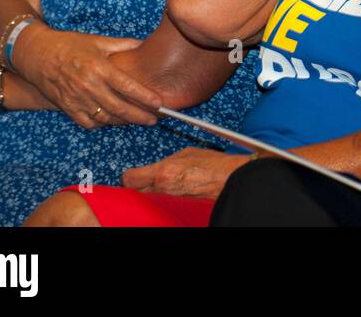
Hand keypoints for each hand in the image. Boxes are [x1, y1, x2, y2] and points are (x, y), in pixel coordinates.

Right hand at [15, 25, 163, 127]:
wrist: (36, 54)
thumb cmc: (69, 45)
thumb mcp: (97, 40)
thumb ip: (122, 44)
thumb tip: (144, 44)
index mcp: (99, 68)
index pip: (127, 87)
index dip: (144, 97)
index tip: (159, 103)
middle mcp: (89, 86)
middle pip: (119, 108)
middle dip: (139, 116)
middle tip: (154, 119)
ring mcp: (77, 99)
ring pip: (105, 118)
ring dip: (123, 122)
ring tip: (138, 120)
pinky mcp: (67, 107)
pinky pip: (88, 122)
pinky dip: (102, 124)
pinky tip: (112, 120)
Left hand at [122, 147, 250, 198]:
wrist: (231, 180)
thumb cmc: (215, 166)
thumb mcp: (188, 153)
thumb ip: (168, 160)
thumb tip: (159, 164)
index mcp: (163, 172)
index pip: (130, 178)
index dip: (130, 175)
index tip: (133, 172)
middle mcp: (163, 189)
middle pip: (135, 192)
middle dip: (137, 185)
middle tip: (143, 179)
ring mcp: (170, 201)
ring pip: (148, 198)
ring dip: (149, 192)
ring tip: (158, 185)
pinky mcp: (177, 207)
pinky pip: (161, 202)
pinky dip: (162, 198)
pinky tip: (170, 192)